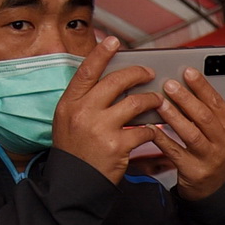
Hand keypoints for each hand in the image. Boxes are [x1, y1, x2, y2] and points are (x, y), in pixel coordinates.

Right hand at [50, 37, 157, 184]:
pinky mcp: (117, 146)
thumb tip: (110, 79)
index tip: (114, 40)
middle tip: (149, 73)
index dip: (101, 53)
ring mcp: (100, 129)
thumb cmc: (75, 150)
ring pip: (136, 103)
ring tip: (156, 101)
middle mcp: (83, 112)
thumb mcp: (68, 121)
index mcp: (69, 103)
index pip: (87, 71)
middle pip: (117, 81)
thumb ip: (85, 100)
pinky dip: (151, 130)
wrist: (73, 184)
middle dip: (138, 74)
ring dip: (151, 100)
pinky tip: (152, 131)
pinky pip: (144, 130)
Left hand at [153, 66, 224, 199]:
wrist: (214, 188)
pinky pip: (176, 153)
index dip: (203, 86)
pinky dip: (163, 140)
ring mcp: (210, 159)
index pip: (218, 103)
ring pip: (191, 135)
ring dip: (174, 117)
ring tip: (158, 103)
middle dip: (186, 99)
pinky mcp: (194, 172)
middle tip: (168, 84)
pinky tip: (151, 129)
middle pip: (205, 118)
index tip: (188, 70)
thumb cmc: (217, 150)